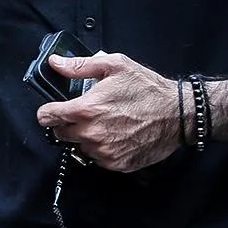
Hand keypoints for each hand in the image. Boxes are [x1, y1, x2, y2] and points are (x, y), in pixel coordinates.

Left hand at [35, 52, 180, 173]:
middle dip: (68, 124)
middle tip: (87, 114)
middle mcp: (91, 134)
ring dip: (86, 138)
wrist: (179, 114)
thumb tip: (55, 63)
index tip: (52, 110)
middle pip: (61, 134)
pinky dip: (103, 149)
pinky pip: (99, 159)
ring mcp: (104, 152)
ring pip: (80, 147)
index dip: (48, 111)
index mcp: (86, 110)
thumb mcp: (115, 66)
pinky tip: (117, 136)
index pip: (47, 117)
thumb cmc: (148, 89)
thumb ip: (80, 66)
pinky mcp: (117, 164)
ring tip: (106, 124)